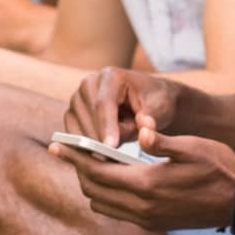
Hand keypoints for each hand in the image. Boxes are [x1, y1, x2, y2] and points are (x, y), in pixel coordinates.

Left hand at [51, 127, 234, 230]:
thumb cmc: (218, 168)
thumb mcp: (192, 147)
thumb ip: (161, 141)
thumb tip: (139, 130)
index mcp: (147, 185)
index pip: (97, 172)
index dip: (75, 158)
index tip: (58, 146)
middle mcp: (141, 207)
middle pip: (93, 190)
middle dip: (78, 170)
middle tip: (69, 151)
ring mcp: (146, 219)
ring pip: (103, 204)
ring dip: (92, 184)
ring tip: (91, 162)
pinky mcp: (153, 224)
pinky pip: (118, 211)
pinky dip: (107, 195)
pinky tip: (114, 177)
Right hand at [65, 68, 180, 147]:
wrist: (149, 101)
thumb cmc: (156, 103)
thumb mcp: (160, 109)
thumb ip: (151, 119)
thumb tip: (144, 124)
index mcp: (111, 76)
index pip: (104, 104)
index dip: (107, 126)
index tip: (111, 147)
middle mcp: (89, 83)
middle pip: (88, 116)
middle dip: (101, 139)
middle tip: (115, 158)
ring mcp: (78, 98)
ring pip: (78, 128)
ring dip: (95, 144)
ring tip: (115, 154)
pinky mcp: (73, 114)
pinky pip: (73, 136)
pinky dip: (85, 148)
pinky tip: (101, 158)